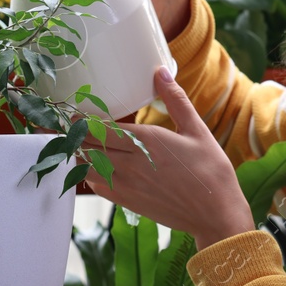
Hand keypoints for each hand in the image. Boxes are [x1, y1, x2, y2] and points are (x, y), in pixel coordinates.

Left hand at [80, 66, 254, 248]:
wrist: (216, 214)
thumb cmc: (211, 171)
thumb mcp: (196, 129)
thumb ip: (175, 100)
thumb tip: (161, 72)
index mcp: (145, 141)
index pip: (99, 128)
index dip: (81, 120)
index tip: (74, 113)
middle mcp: (129, 163)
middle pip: (87, 147)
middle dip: (75, 136)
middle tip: (69, 126)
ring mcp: (125, 185)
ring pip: (86, 167)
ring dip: (80, 155)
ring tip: (79, 145)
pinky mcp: (126, 202)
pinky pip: (96, 186)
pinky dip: (89, 175)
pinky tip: (95, 167)